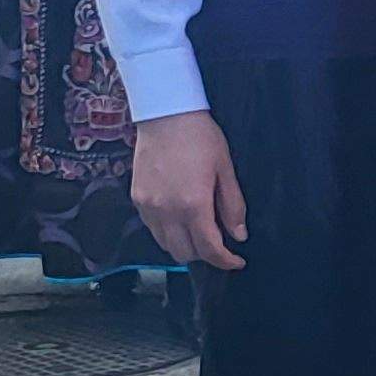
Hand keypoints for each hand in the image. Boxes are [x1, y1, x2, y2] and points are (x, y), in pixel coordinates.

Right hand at [133, 111, 249, 272]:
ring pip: (165, 244)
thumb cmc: (201, 137)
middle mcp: (167, 211)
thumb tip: (238, 236)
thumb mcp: (225, 169)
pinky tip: (178, 216)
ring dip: (184, 244)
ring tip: (197, 228)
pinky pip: (152, 228)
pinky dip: (167, 231)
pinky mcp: (137, 198)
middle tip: (217, 240)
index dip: (225, 261)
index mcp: (193, 205)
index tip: (236, 262)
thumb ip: (232, 206)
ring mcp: (148, 206)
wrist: (165, 114)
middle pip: (184, 254)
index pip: (209, 249)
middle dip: (204, 253)